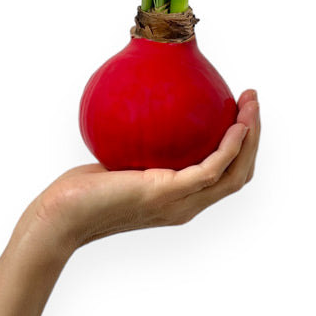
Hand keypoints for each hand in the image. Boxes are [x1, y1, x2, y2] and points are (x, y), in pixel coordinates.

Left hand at [29, 89, 259, 252]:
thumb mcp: (120, 157)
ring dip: (249, 136)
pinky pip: (210, 168)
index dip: (242, 146)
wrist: (62, 215)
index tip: (242, 110)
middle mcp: (186, 205)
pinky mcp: (168, 193)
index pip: (224, 176)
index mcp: (180, 199)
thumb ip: (139, 139)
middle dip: (253, 137)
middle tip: (253, 100)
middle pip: (238, 174)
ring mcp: (180, 202)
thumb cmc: (83, 190)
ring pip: (233, 172)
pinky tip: (235, 124)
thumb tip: (145, 100)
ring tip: (251, 104)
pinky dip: (230, 147)